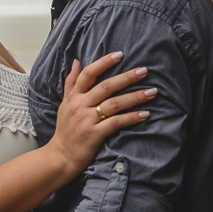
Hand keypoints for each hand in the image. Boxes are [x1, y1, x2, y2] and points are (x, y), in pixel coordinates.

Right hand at [49, 52, 154, 175]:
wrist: (60, 156)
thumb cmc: (65, 130)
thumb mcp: (64, 104)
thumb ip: (70, 83)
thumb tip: (76, 61)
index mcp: (74, 96)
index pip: (89, 74)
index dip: (104, 62)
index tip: (120, 54)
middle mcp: (80, 105)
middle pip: (106, 87)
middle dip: (127, 78)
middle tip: (144, 71)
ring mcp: (87, 120)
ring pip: (115, 104)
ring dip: (135, 97)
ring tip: (152, 92)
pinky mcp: (95, 134)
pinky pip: (117, 122)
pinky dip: (132, 118)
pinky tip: (145, 114)